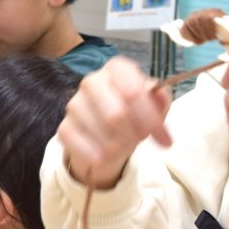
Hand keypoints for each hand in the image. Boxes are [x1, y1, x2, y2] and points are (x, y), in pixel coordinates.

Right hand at [56, 56, 172, 188]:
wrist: (106, 133)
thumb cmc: (133, 113)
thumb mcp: (153, 104)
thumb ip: (160, 98)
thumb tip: (160, 93)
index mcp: (116, 69)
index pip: (132, 91)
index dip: (150, 119)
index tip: (164, 139)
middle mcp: (91, 81)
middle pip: (116, 115)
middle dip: (135, 135)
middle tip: (140, 140)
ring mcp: (74, 104)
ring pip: (104, 137)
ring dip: (120, 148)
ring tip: (123, 144)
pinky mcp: (64, 128)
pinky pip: (88, 151)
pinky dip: (103, 159)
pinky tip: (107, 154)